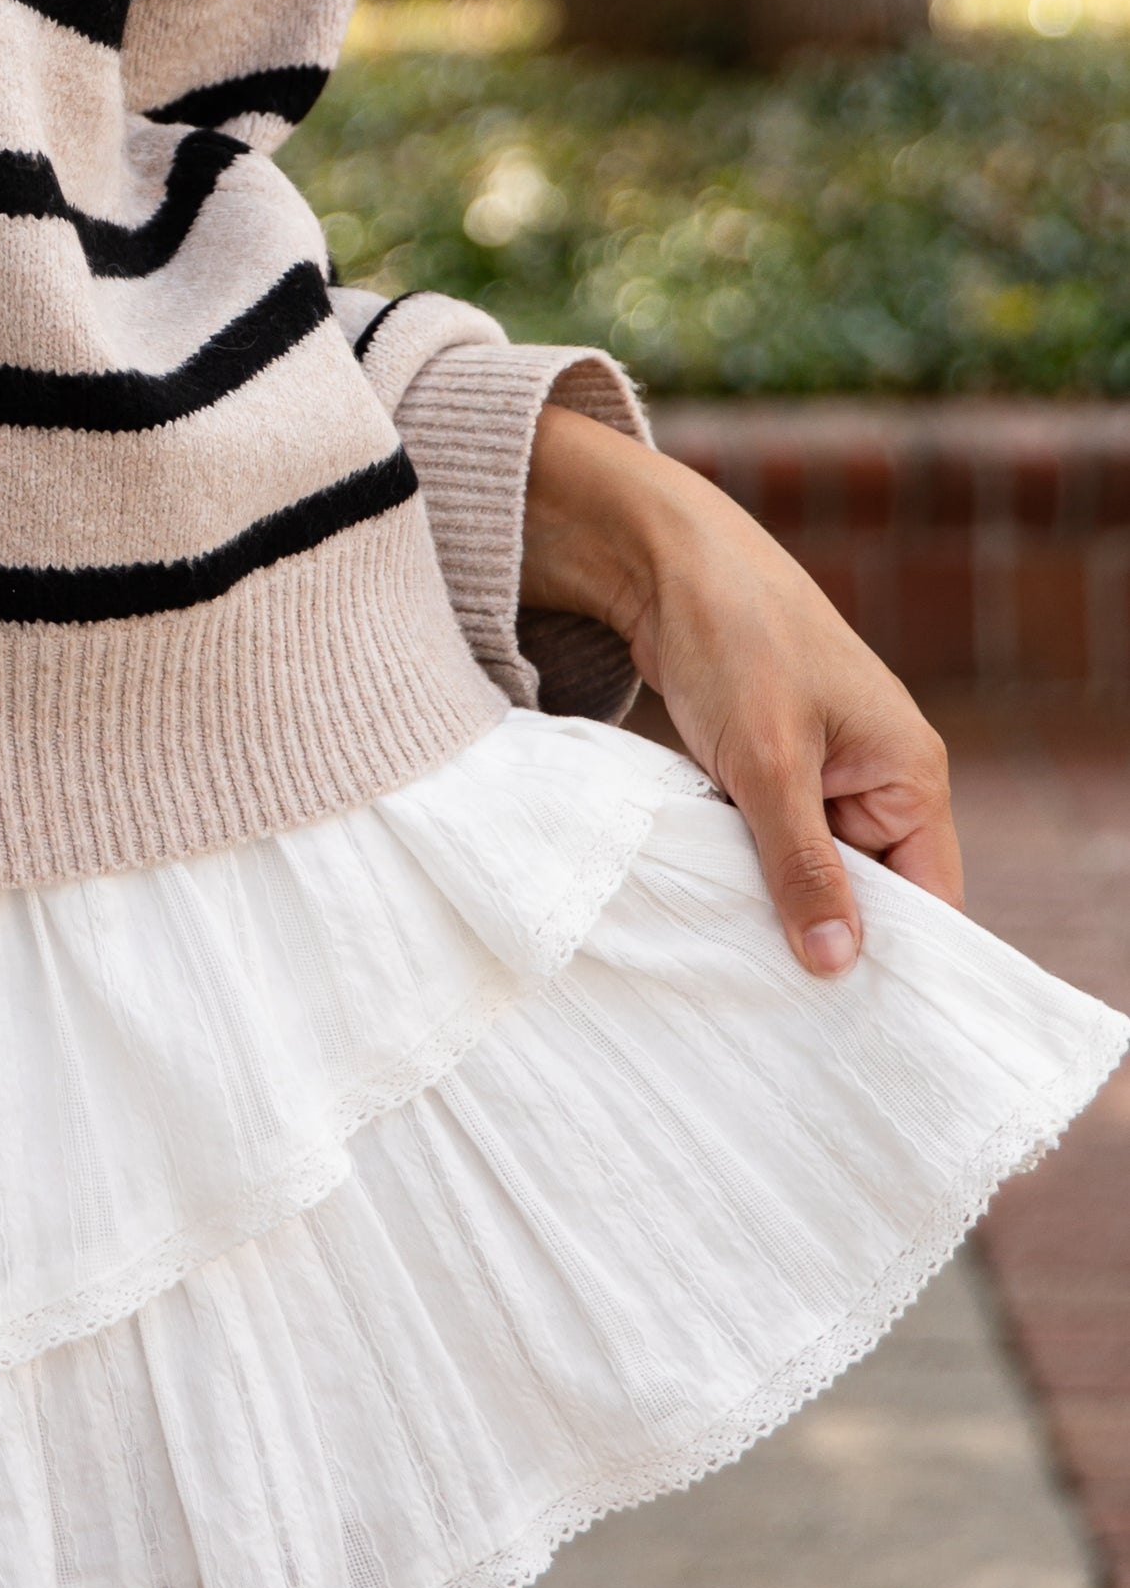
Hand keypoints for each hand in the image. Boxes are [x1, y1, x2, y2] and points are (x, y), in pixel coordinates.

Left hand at [520, 403, 961, 971]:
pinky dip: (744, 867)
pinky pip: (769, 840)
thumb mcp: (768, 762)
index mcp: (909, 772)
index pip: (927, 899)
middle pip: (868, 891)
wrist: (660, 559)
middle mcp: (878, 776)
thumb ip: (801, 864)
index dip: (892, 961)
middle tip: (782, 1014)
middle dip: (825, 937)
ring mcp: (821, 771)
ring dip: (775, 903)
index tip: (848, 1029)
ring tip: (742, 972)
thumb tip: (836, 963)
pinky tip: (715, 913)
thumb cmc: (732, 640)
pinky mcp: (768, 765)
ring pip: (811, 869)